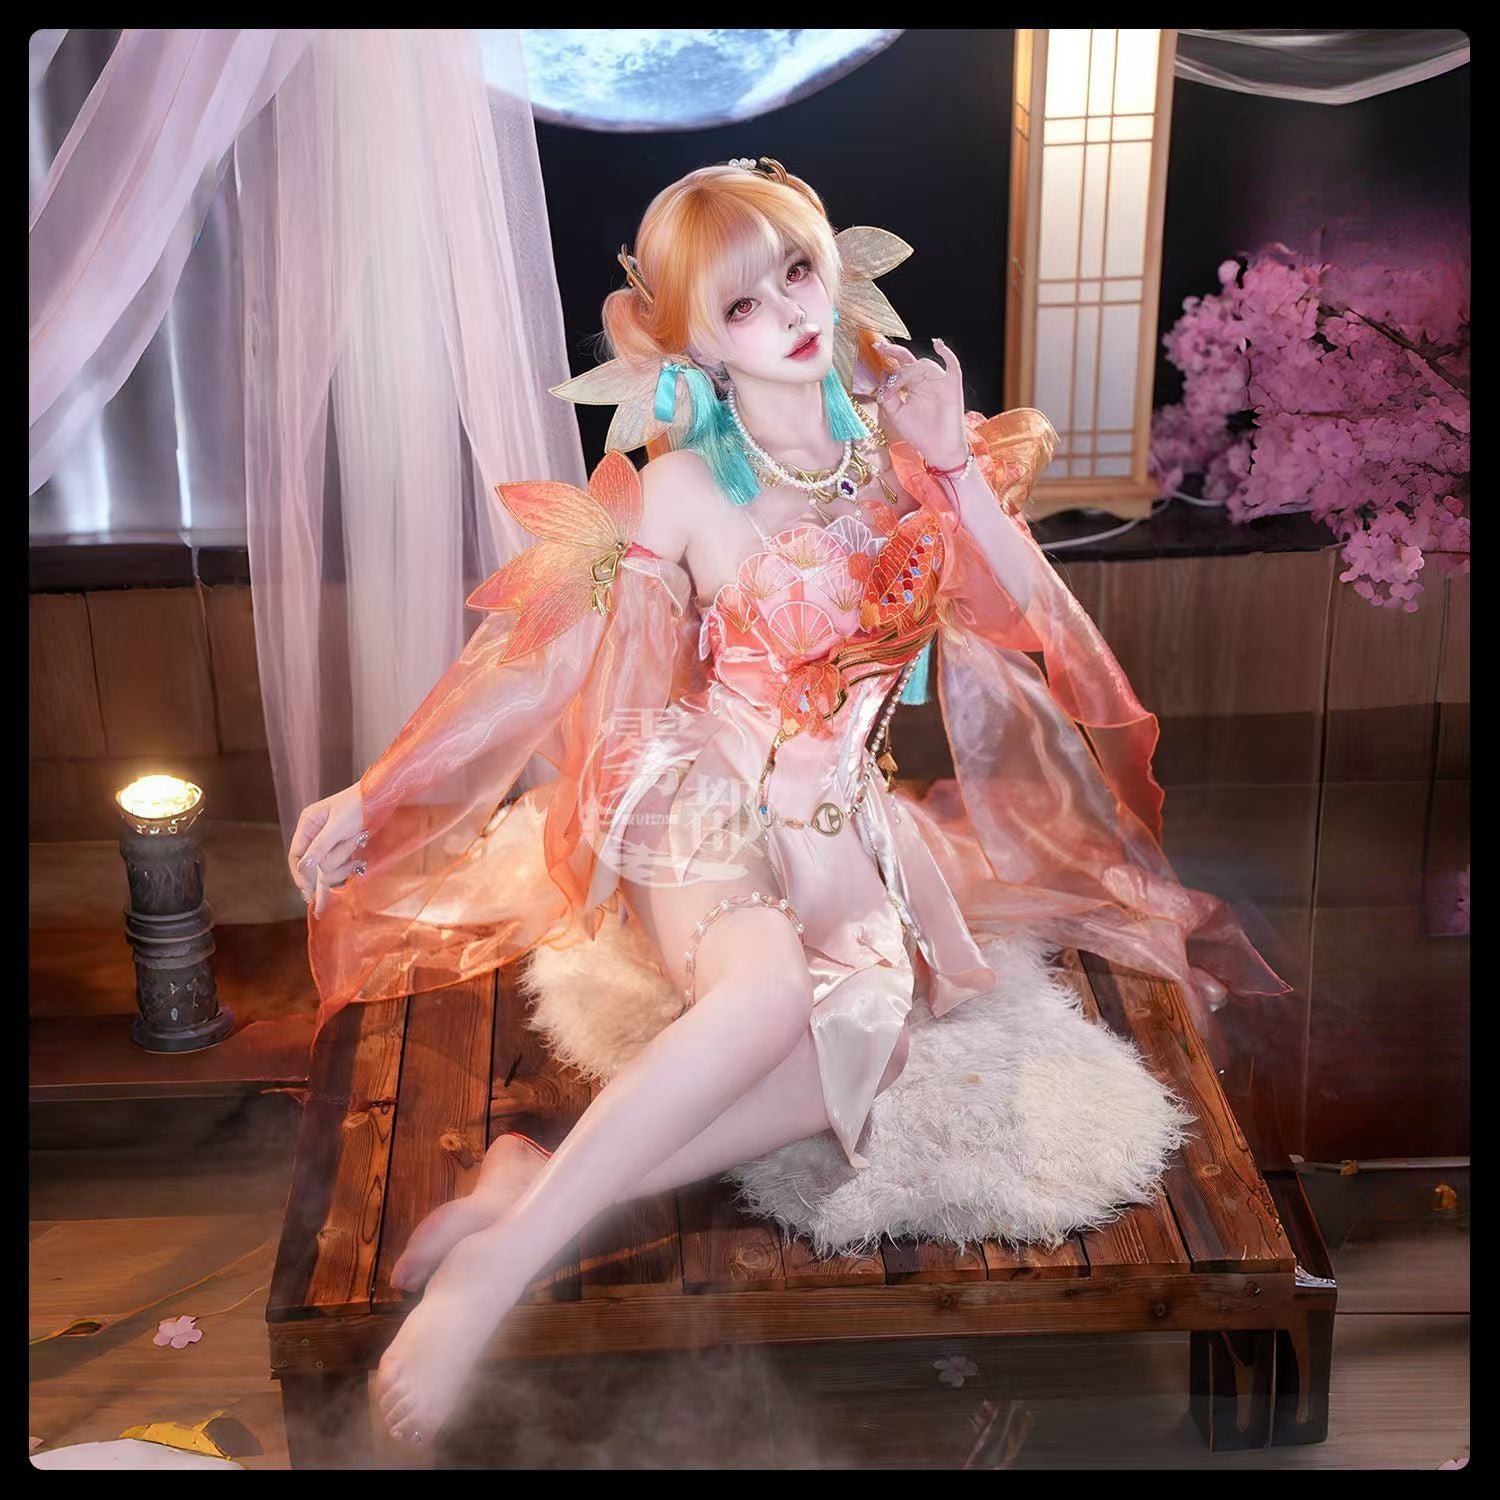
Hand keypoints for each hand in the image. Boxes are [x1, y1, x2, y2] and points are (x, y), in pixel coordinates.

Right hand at [287, 782, 367, 917]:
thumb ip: (320, 846)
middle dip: (336, 859)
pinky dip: (350, 867)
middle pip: (315, 865)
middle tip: (356, 839)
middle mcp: (315, 835)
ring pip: (329, 868)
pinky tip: (359, 862)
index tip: (308, 891)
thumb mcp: (338, 825)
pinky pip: (341, 867)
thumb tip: (303, 868)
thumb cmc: (359, 805)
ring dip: (346, 859)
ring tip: (361, 839)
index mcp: (308, 824)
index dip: (301, 875)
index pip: (296, 856)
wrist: (381, 797)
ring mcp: (328, 843)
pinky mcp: (342, 849)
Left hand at [873, 336, 969, 470]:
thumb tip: (883, 374)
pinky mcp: (952, 387)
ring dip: (909, 370)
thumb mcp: (896, 414)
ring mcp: (939, 383)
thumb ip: (889, 396)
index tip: (875, 347)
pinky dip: (947, 354)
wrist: (938, 449)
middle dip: (895, 352)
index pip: (900, 365)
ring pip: (925, 364)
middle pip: (910, 360)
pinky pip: (953, 366)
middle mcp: (925, 381)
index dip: (889, 354)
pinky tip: (938, 344)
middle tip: (880, 347)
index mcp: (912, 386)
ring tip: (898, 383)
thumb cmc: (919, 434)